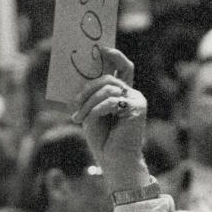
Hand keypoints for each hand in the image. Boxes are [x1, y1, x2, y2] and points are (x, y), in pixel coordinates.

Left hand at [71, 47, 149, 190]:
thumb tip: (82, 79)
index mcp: (123, 94)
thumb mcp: (92, 113)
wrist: (115, 162)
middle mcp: (133, 94)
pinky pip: (110, 101)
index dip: (113, 56)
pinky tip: (87, 121)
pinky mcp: (137, 109)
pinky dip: (95, 111)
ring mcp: (137, 100)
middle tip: (74, 102)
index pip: (123, 67)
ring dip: (88, 103)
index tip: (100, 49)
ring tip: (78, 118)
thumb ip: (92, 96)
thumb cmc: (103, 140)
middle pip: (108, 78)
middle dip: (87, 89)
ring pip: (107, 89)